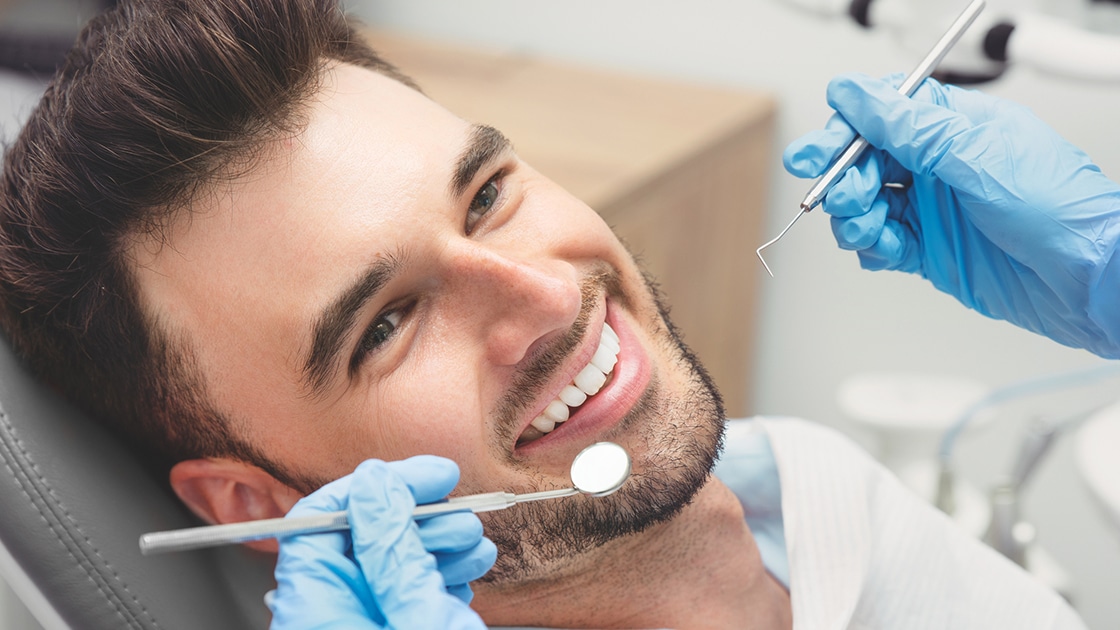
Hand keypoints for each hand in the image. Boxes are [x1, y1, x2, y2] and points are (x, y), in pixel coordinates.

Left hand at [269, 456, 495, 628]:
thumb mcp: (419, 618)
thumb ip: (392, 551)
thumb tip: (376, 484)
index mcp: (315, 609)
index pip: (320, 518)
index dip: (377, 486)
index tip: (432, 476)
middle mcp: (328, 615)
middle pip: (357, 539)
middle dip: (417, 518)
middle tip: (463, 516)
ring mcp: (356, 624)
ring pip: (384, 566)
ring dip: (437, 545)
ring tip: (475, 545)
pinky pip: (399, 594)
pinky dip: (435, 578)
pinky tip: (466, 572)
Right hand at [784, 72, 1119, 357]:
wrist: (1087, 280)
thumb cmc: (1059, 208)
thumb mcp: (976, 154)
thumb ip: (910, 127)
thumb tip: (857, 95)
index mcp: (953, 128)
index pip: (882, 115)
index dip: (844, 130)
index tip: (819, 151)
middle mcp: (938, 165)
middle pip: (863, 160)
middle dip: (842, 177)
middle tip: (840, 195)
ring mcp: (932, 209)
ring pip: (864, 204)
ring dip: (854, 216)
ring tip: (869, 227)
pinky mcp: (930, 250)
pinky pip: (880, 244)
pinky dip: (872, 248)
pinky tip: (886, 249)